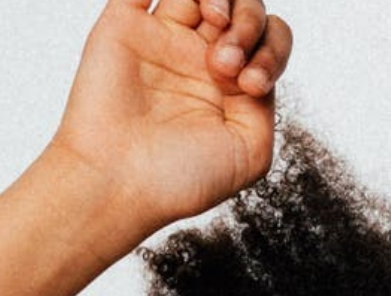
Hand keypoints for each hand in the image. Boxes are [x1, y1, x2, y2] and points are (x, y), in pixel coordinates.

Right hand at [44, 0, 294, 229]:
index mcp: (230, 85)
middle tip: (226, 63)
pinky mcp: (123, 25)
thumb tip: (255, 66)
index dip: (272, 50)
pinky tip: (191, 7)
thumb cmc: (179, 179)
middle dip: (249, 22)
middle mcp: (198, 58)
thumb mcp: (250, 152)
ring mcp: (161, 38)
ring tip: (215, 22)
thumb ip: (266, 104)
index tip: (251, 85)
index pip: (268, 40)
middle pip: (243, 7)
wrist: (118, 182)